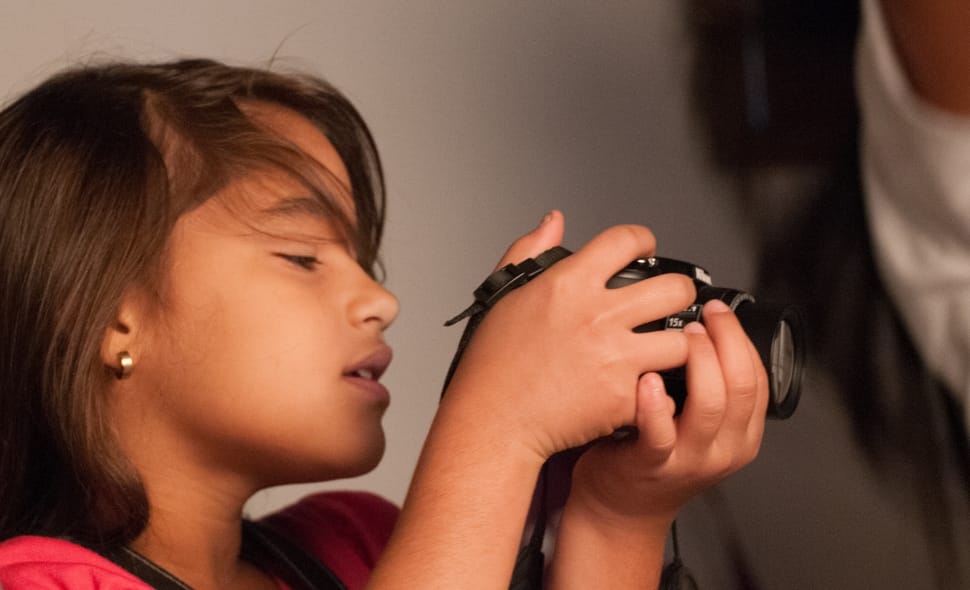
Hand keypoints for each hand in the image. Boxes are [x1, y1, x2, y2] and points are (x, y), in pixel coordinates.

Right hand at [441, 211, 695, 461]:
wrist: (493, 422)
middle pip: (674, 288)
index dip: (643, 240)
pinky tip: (645, 389)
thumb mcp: (504, 295)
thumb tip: (553, 221)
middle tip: (670, 303)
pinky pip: (664, 389)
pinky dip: (658, 393)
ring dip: (674, 347)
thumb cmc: (493, 366)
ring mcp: (614, 358)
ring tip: (662, 352)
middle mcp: (597, 316)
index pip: (626, 239)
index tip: (645, 249)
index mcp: (568, 284)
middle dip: (679, 293)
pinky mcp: (623, 397)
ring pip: (682, 341)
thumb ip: (530, 251)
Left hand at [565, 300, 768, 527]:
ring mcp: (689, 459)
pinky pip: (660, 433)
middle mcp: (722, 449)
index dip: (741, 339)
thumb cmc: (653, 455)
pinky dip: (656, 404)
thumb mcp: (699, 426)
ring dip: (699, 361)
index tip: (720, 311)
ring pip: (711, 405)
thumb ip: (710, 388)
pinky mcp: (652, 464)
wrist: (621, 506)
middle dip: (726, 340)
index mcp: (741, 435)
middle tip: (706, 315)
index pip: (758, 379)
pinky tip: (648, 379)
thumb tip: (707, 329)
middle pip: (741, 386)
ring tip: (683, 336)